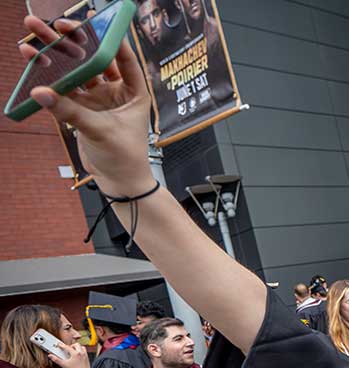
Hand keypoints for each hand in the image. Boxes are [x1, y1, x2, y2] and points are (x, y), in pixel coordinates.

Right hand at [19, 15, 154, 195]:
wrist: (118, 181)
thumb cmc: (125, 157)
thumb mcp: (101, 131)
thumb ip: (70, 112)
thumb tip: (42, 92)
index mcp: (134, 92)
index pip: (125, 60)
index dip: (111, 41)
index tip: (96, 24)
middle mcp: (115, 91)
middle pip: (94, 60)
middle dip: (74, 41)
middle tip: (55, 24)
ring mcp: (96, 99)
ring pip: (75, 71)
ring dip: (56, 55)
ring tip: (33, 36)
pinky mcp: (80, 109)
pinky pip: (62, 89)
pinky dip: (48, 76)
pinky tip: (32, 59)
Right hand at [47, 342, 90, 367]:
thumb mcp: (63, 365)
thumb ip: (56, 360)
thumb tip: (51, 356)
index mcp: (75, 353)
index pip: (67, 347)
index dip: (62, 345)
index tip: (59, 345)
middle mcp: (81, 352)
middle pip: (76, 344)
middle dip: (71, 345)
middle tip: (67, 348)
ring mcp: (85, 355)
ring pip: (82, 347)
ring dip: (77, 347)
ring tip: (73, 350)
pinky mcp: (87, 357)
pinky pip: (84, 351)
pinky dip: (81, 350)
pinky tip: (78, 354)